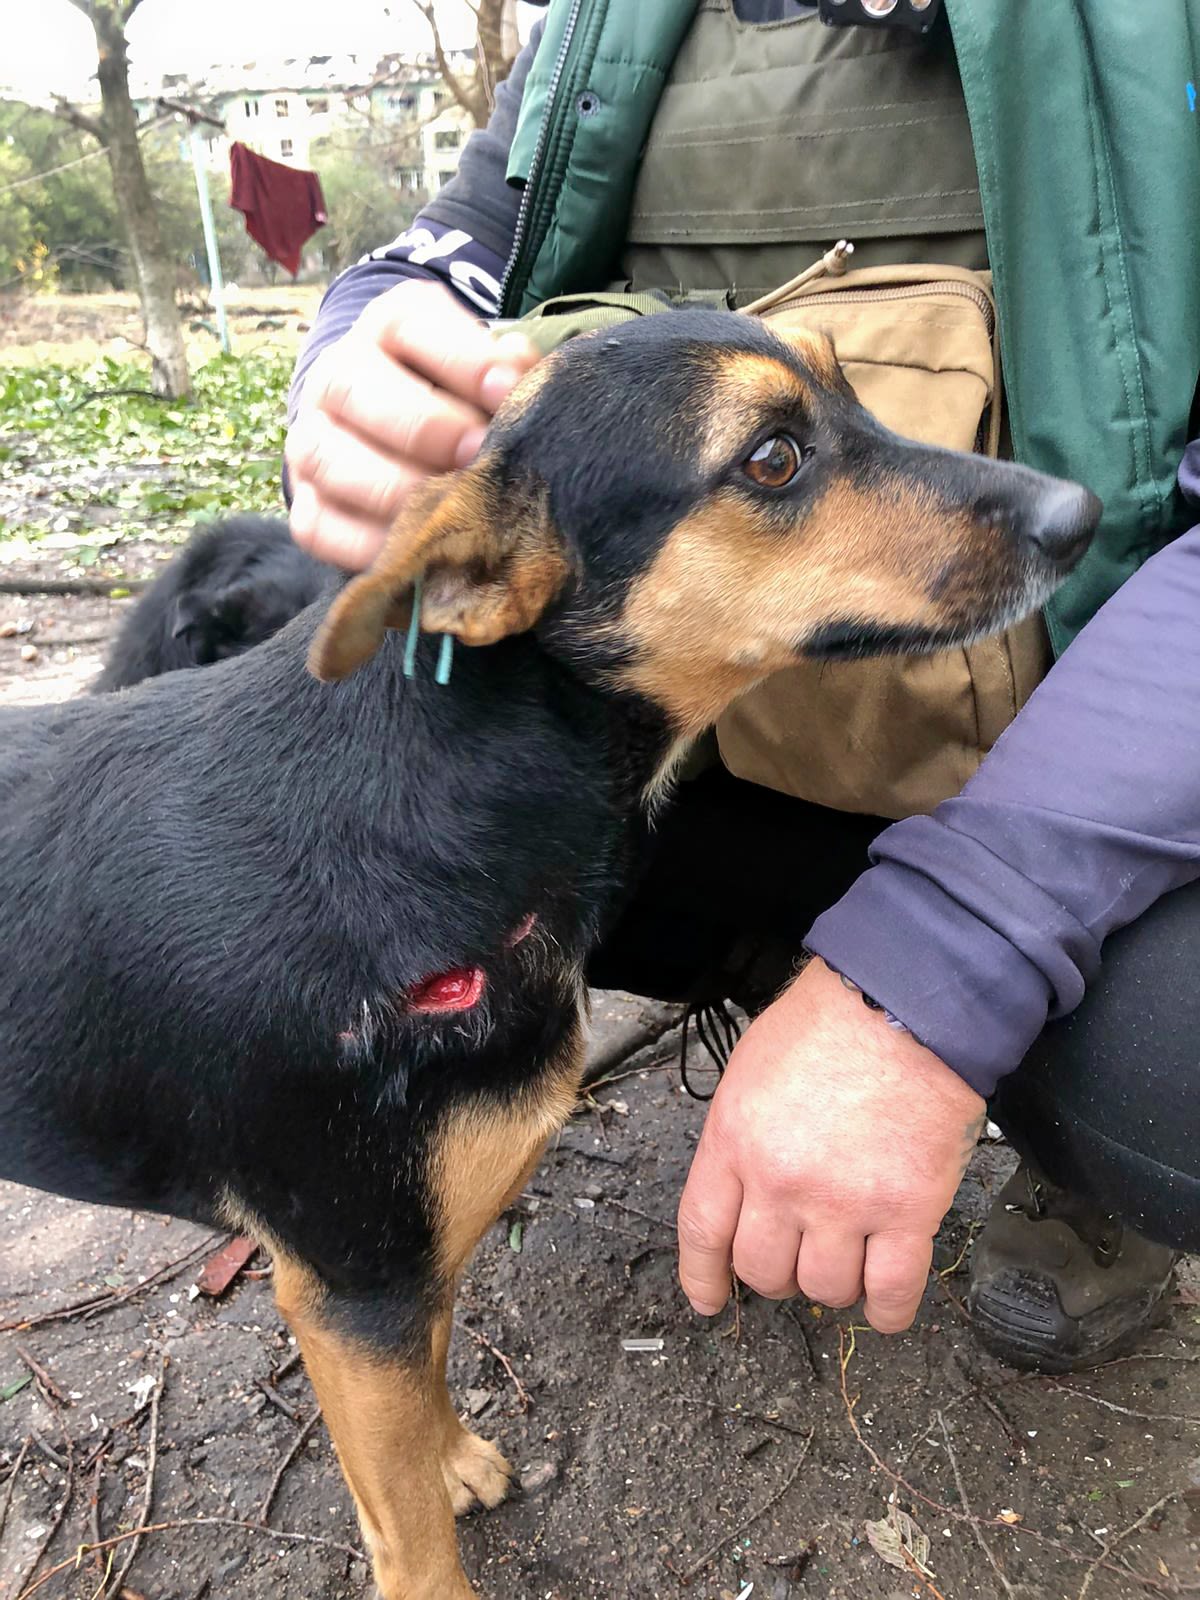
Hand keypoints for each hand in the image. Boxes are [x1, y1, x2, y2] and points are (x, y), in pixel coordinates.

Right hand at [286, 281, 538, 571]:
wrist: (399, 437)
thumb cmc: (463, 400)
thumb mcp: (487, 367)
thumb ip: (507, 371)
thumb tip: (519, 376)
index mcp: (387, 326)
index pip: (410, 326)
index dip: (462, 360)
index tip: (506, 394)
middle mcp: (335, 376)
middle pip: (358, 390)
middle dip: (427, 429)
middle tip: (478, 457)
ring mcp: (312, 443)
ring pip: (333, 462)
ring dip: (398, 490)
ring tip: (451, 510)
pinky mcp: (306, 507)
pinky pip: (320, 529)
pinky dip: (370, 545)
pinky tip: (419, 550)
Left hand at [677, 958, 985, 1332]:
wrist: (906, 1005)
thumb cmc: (831, 1021)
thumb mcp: (751, 1069)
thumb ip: (740, 1134)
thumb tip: (744, 1183)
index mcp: (735, 1141)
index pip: (703, 1230)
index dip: (703, 1275)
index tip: (708, 1298)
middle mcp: (781, 1182)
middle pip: (762, 1270)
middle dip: (777, 1273)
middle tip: (798, 1255)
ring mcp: (844, 1202)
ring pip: (824, 1288)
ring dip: (833, 1285)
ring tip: (847, 1258)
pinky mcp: (907, 1212)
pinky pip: (891, 1290)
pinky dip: (887, 1309)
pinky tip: (885, 1302)